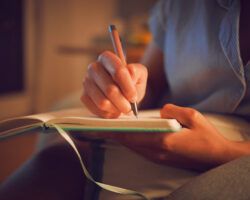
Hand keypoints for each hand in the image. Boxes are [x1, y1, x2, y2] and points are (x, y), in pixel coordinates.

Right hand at [81, 51, 147, 117]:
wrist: (123, 93)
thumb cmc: (132, 82)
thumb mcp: (140, 74)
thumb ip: (137, 71)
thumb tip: (130, 71)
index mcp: (107, 58)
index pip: (118, 71)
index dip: (128, 87)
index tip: (133, 97)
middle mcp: (94, 68)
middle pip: (110, 89)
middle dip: (123, 102)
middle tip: (129, 107)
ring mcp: (87, 82)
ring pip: (102, 102)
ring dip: (116, 109)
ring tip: (122, 108)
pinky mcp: (84, 96)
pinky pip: (96, 109)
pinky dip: (108, 113)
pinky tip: (114, 110)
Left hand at [105, 104, 233, 170]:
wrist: (217, 157)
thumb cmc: (207, 137)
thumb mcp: (192, 116)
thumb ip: (171, 111)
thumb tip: (158, 112)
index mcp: (163, 140)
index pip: (132, 135)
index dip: (115, 130)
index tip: (102, 125)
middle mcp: (157, 152)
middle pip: (129, 142)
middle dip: (115, 133)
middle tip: (102, 123)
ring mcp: (158, 158)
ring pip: (133, 147)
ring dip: (122, 137)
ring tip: (112, 126)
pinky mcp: (160, 159)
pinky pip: (140, 149)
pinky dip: (131, 141)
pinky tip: (129, 133)